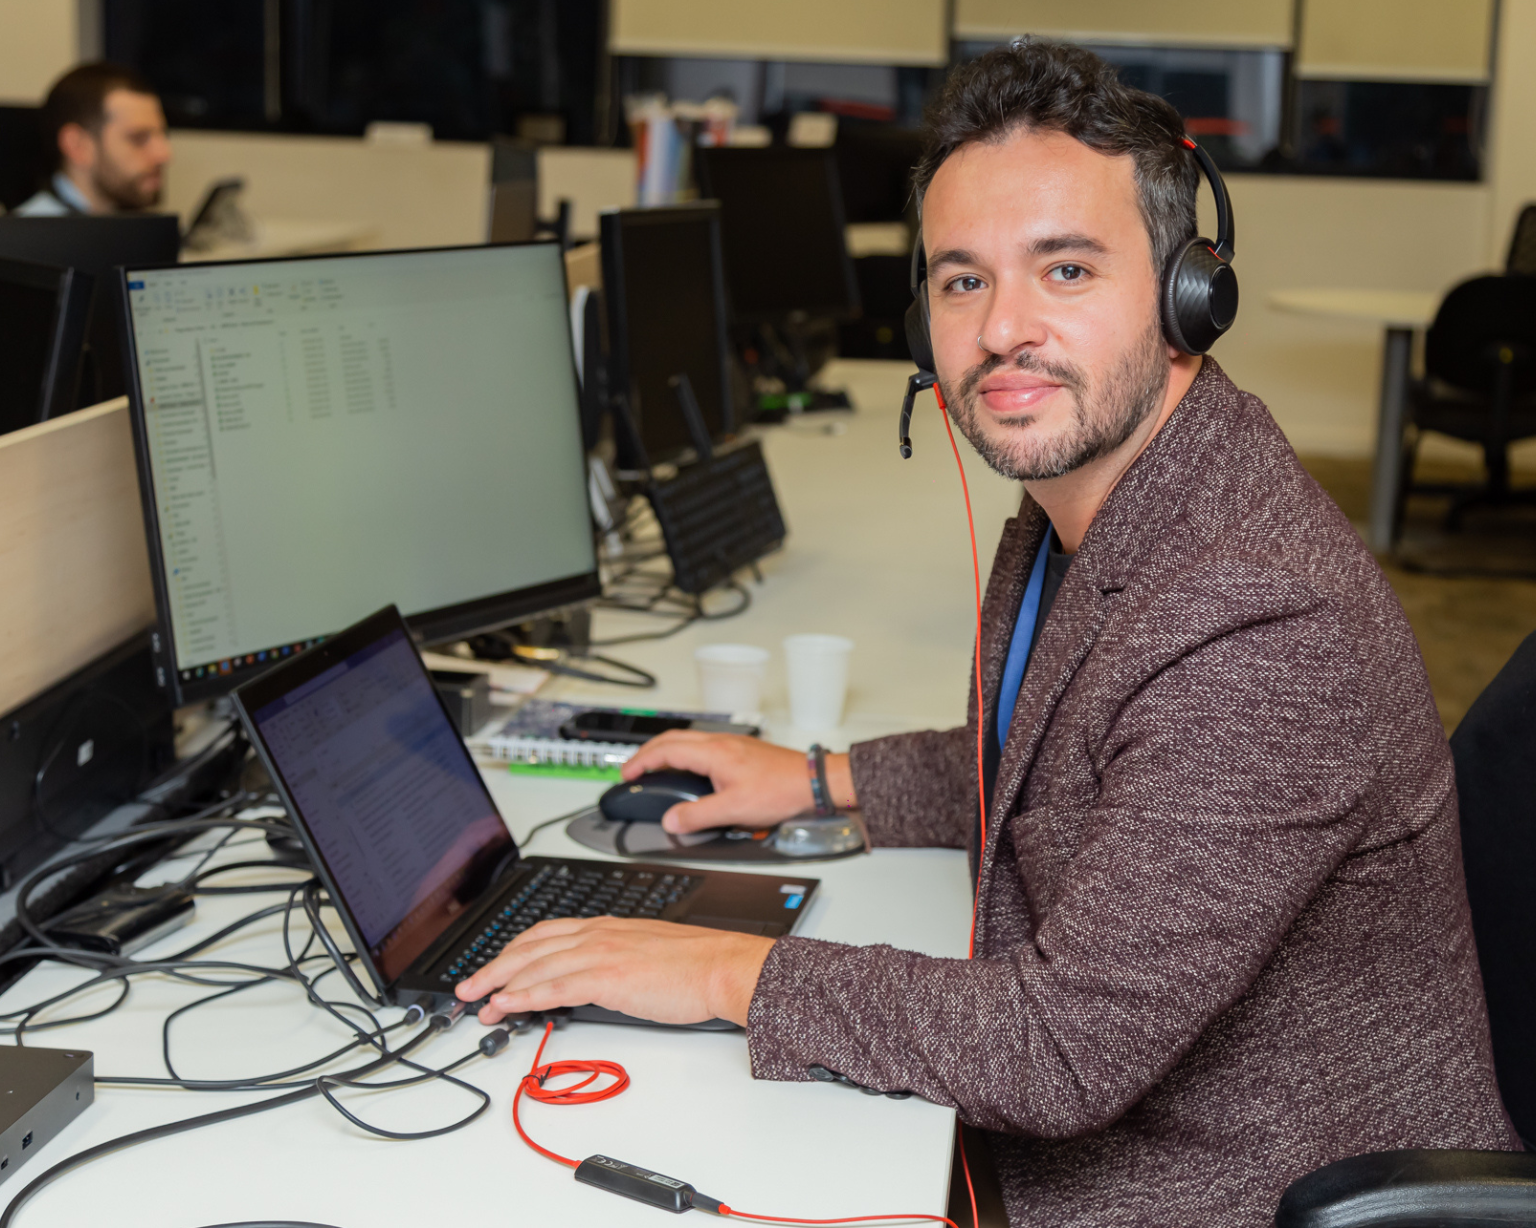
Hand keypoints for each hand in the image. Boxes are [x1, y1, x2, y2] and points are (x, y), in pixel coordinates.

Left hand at [454, 917, 774, 1026]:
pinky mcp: (607, 977)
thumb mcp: (646, 951)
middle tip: (467, 987)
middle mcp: (597, 934)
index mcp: (606, 927)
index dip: (512, 951)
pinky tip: (506, 1004)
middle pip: (529, 947)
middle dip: (493, 967)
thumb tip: (598, 979)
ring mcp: (601, 953)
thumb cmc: (695, 964)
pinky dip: (525, 995)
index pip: (545, 934)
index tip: (493, 967)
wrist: (722, 966)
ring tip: (476, 1002)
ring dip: (499, 984)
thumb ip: (616, 959)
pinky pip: (555, 986)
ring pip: (535, 965)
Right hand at [622, 731, 855, 832]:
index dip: (642, 761)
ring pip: (689, 740)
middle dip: (648, 752)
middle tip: (634, 768)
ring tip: (656, 767)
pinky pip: (704, 746)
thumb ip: (698, 816)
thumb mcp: (734, 809)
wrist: (813, 781)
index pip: (666, 750)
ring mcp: (733, 745)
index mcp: (714, 752)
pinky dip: (686, 754)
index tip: (627, 773)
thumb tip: (671, 820)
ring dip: (667, 751)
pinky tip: (691, 770)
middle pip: (673, 738)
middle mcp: (721, 743)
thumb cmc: (781, 789)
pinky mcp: (743, 752)